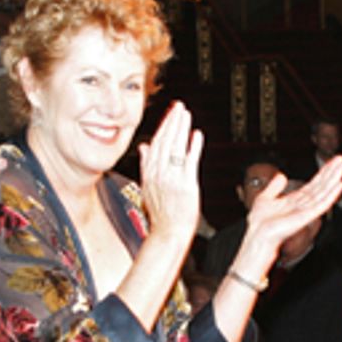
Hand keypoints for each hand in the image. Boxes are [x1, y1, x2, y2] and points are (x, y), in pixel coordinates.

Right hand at [139, 101, 202, 244]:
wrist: (168, 234)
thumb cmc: (161, 214)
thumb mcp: (148, 187)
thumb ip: (146, 165)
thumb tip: (144, 147)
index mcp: (149, 173)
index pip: (156, 143)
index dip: (163, 126)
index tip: (170, 114)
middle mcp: (159, 174)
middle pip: (165, 142)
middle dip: (172, 122)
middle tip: (179, 107)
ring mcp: (172, 179)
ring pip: (175, 148)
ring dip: (181, 129)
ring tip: (186, 115)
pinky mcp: (186, 185)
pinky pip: (189, 161)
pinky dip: (193, 146)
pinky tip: (197, 135)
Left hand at [241, 156, 341, 259]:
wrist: (257, 235)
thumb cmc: (260, 223)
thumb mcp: (264, 198)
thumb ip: (274, 187)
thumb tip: (281, 176)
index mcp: (295, 200)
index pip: (314, 184)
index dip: (323, 173)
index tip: (332, 162)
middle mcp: (303, 205)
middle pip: (322, 186)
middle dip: (332, 172)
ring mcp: (306, 211)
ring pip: (324, 192)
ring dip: (334, 179)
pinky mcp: (307, 216)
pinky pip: (322, 204)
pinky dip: (332, 194)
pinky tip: (340, 185)